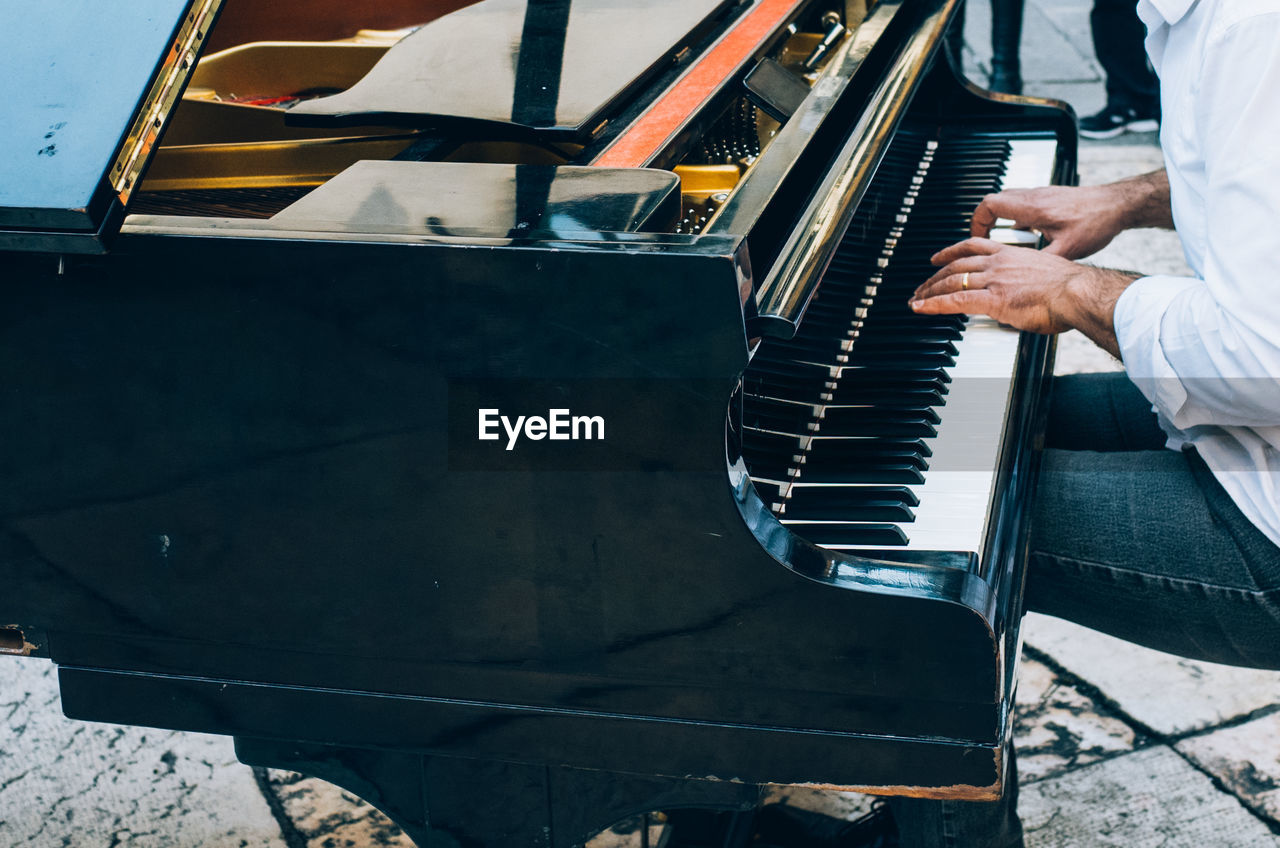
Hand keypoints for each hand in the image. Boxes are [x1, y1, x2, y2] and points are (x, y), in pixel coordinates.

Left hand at [909, 238, 1138, 356]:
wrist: (1079, 292)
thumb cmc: (1072, 289)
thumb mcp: (1044, 278)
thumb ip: (1026, 285)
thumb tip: (1022, 298)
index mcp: (1012, 254)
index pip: (974, 247)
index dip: (952, 251)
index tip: (939, 257)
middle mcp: (999, 263)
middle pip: (957, 264)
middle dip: (935, 276)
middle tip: (922, 285)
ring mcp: (994, 279)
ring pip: (952, 281)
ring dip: (929, 290)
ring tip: (917, 298)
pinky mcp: (993, 298)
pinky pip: (955, 301)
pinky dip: (934, 304)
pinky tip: (922, 307)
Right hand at [970, 185, 1125, 259]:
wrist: (1118, 206)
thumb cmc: (1097, 222)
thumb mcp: (1066, 250)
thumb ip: (1040, 263)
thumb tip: (1025, 278)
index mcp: (1032, 208)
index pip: (989, 206)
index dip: (977, 222)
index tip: (976, 238)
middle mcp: (1034, 197)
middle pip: (994, 201)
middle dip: (983, 221)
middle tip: (981, 238)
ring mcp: (1042, 195)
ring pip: (1008, 201)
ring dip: (999, 218)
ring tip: (1001, 238)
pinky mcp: (1051, 198)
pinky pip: (1023, 204)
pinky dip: (1016, 218)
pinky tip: (1027, 234)